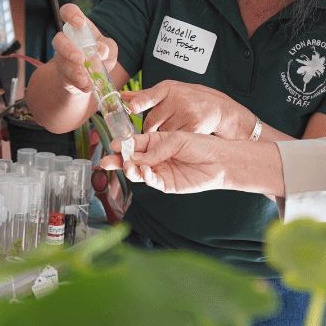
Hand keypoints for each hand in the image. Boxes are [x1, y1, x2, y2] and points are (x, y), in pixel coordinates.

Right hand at [49, 4, 119, 95]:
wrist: (95, 78)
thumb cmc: (101, 56)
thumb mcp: (110, 50)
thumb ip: (108, 47)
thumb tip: (101, 50)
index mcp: (78, 28)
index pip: (67, 12)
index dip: (70, 14)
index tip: (80, 23)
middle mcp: (66, 41)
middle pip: (58, 40)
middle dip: (68, 49)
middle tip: (80, 58)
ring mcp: (62, 59)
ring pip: (61, 62)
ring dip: (73, 71)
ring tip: (85, 79)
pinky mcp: (63, 75)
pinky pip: (66, 79)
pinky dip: (77, 83)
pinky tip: (87, 86)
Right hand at [104, 131, 232, 193]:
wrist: (221, 161)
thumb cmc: (201, 145)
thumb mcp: (177, 140)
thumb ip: (155, 150)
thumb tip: (134, 158)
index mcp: (158, 142)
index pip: (137, 143)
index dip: (124, 145)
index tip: (113, 145)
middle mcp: (157, 157)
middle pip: (133, 159)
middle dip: (118, 160)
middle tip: (105, 162)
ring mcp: (161, 171)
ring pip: (139, 172)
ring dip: (131, 170)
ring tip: (127, 166)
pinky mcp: (168, 184)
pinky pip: (152, 182)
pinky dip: (146, 177)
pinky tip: (145, 171)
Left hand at [125, 81, 252, 138]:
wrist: (218, 106)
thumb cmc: (190, 97)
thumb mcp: (169, 90)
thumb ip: (145, 95)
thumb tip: (123, 95)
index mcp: (169, 88)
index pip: (151, 95)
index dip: (141, 102)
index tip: (132, 107)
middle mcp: (178, 99)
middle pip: (152, 120)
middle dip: (149, 127)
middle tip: (153, 128)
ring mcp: (187, 113)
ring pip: (163, 132)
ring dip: (162, 135)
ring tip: (172, 128)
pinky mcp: (195, 127)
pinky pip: (175, 139)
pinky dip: (174, 141)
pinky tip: (180, 135)